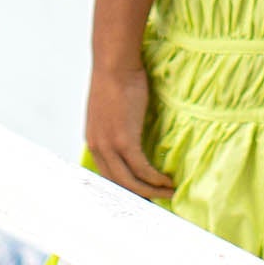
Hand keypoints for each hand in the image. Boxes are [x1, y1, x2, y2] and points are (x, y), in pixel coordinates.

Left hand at [85, 59, 175, 200]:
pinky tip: (167, 180)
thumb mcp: (112, 107)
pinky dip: (155, 179)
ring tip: (169, 192)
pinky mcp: (123, 141)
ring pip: (130, 181)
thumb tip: (132, 131)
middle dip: (139, 195)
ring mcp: (109, 145)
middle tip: (158, 200)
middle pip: (118, 183)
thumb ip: (117, 124)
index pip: (108, 174)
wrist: (115, 64)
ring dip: (151, 190)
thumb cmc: (117, 77)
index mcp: (94, 140)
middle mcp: (98, 147)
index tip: (143, 193)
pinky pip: (141, 169)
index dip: (126, 186)